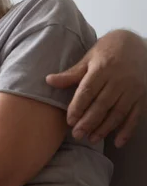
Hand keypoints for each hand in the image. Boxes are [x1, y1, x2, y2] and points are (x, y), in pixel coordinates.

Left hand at [46, 29, 146, 147]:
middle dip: (89, 122)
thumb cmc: (107, 51)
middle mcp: (118, 80)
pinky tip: (118, 142)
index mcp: (102, 69)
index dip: (78, 107)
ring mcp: (133, 89)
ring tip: (91, 139)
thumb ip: (71, 74)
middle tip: (77, 135)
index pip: (88, 91)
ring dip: (104, 128)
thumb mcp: (88, 58)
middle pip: (102, 105)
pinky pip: (135, 115)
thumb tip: (48, 81)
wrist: (135, 43)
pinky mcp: (143, 96)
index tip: (69, 120)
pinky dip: (127, 130)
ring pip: (118, 112)